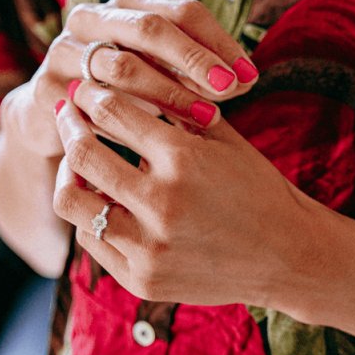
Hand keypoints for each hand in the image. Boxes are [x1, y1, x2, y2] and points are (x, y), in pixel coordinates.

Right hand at [0, 0, 258, 160]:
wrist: (59, 121)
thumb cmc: (126, 95)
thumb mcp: (165, 75)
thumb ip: (202, 73)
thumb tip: (246, 79)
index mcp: (129, 4)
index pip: (182, 11)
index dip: (218, 42)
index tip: (248, 77)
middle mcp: (94, 17)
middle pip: (150, 29)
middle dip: (194, 60)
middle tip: (230, 90)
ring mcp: (65, 49)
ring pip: (121, 65)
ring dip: (168, 93)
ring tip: (204, 118)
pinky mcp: (47, 85)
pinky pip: (92, 100)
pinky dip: (127, 119)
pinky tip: (155, 137)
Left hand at [52, 80, 316, 309]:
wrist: (288, 257)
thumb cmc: (254, 186)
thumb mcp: (221, 138)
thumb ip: (173, 109)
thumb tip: (120, 75)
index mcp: (183, 158)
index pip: (112, 112)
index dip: (89, 94)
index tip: (81, 86)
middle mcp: (161, 203)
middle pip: (82, 153)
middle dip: (68, 124)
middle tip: (66, 111)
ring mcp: (148, 247)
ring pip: (72, 201)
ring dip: (67, 172)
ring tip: (74, 159)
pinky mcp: (141, 279)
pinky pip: (90, 240)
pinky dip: (88, 214)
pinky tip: (97, 197)